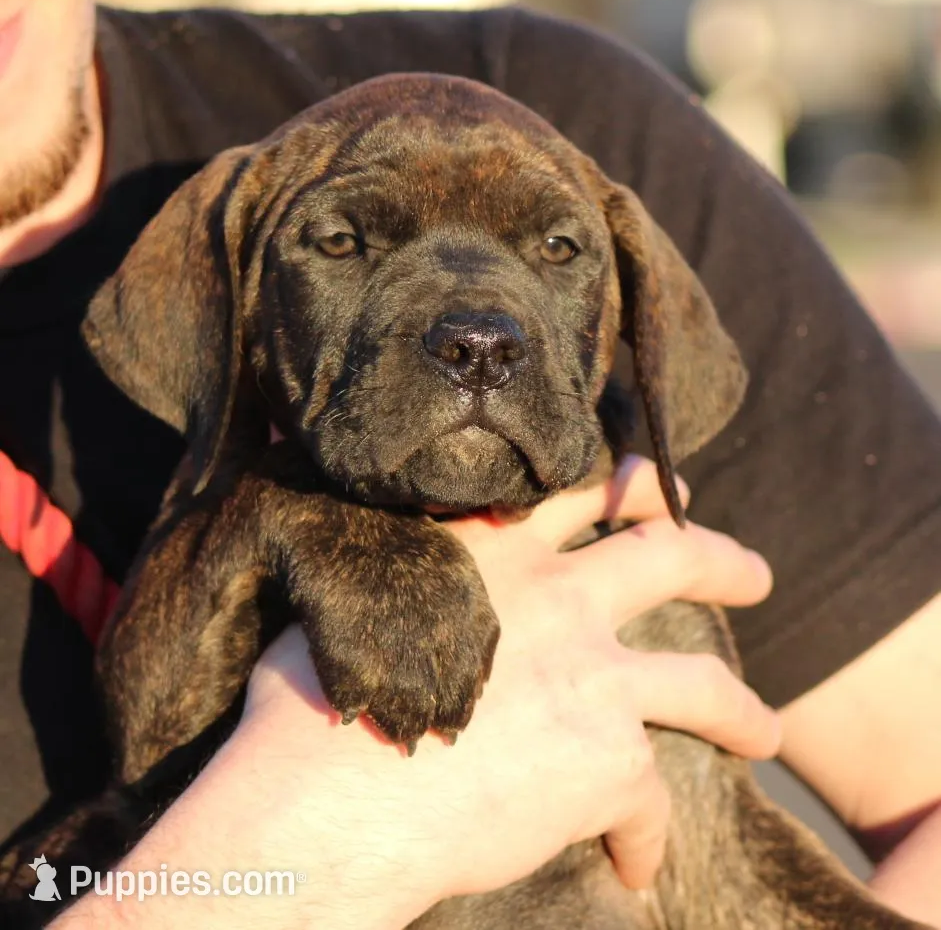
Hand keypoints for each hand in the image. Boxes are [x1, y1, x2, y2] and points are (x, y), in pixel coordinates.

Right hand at [52, 456, 776, 929]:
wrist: (323, 806)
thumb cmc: (310, 710)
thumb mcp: (357, 602)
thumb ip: (411, 578)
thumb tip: (393, 567)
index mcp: (490, 547)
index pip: (577, 492)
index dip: (627, 487)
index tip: (658, 491)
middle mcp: (554, 594)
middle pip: (670, 553)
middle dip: (722, 559)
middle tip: (755, 575)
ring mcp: (590, 673)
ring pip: (702, 683)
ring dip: (743, 712)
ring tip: (766, 734)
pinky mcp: (605, 759)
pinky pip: (649, 802)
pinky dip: (645, 837)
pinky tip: (633, 865)